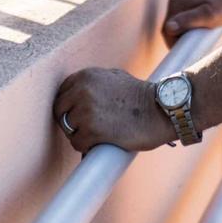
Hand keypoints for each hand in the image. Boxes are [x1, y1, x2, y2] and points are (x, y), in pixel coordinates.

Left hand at [52, 67, 172, 154]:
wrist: (161, 111)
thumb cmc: (142, 96)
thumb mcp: (115, 77)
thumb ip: (94, 82)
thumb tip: (77, 93)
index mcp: (86, 76)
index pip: (62, 93)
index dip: (69, 107)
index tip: (77, 115)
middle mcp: (82, 90)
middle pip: (60, 111)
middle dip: (71, 121)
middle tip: (86, 129)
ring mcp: (85, 110)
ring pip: (68, 129)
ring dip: (79, 135)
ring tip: (97, 136)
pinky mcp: (91, 130)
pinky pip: (77, 143)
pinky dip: (86, 147)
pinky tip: (99, 144)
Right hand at [160, 0, 221, 45]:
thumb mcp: (208, 16)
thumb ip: (188, 20)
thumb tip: (169, 28)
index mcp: (175, 3)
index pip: (168, 30)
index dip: (174, 44)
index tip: (187, 52)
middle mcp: (174, 3)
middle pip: (170, 30)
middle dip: (179, 41)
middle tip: (195, 49)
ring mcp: (178, 5)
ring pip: (175, 28)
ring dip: (183, 37)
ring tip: (197, 42)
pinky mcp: (184, 9)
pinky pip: (181, 24)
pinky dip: (187, 32)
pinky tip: (197, 36)